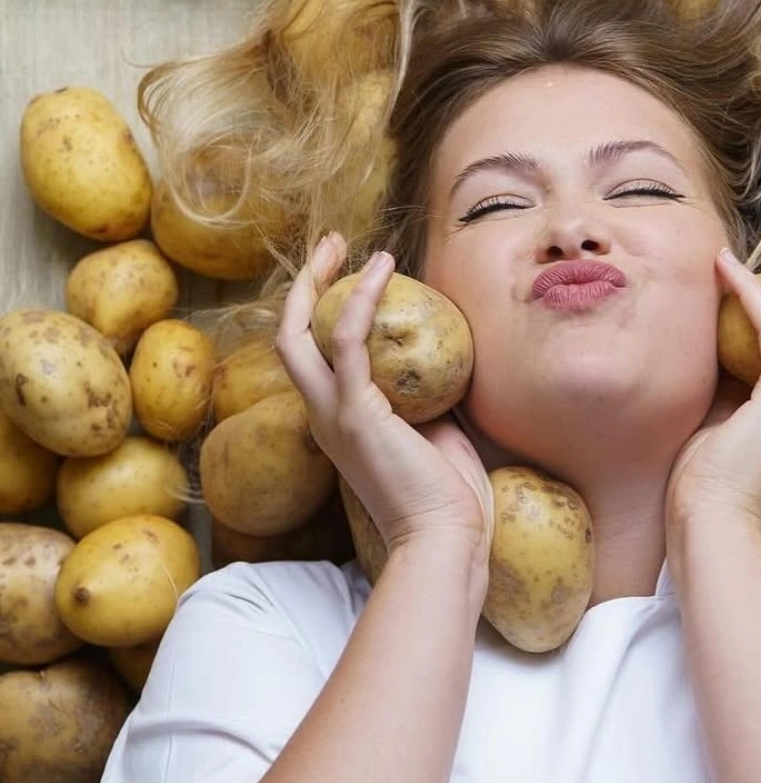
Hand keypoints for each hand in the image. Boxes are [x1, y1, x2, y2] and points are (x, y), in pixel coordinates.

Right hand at [275, 233, 492, 559]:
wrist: (446, 537)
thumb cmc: (447, 494)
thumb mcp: (434, 430)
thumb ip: (424, 394)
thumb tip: (445, 356)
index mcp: (338, 423)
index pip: (312, 358)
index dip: (321, 312)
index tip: (348, 273)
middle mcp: (323, 417)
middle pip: (290, 338)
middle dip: (304, 285)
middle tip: (332, 244)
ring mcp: (333, 416)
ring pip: (301, 336)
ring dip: (320, 282)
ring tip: (349, 244)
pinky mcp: (356, 414)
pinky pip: (350, 342)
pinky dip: (362, 300)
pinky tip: (384, 269)